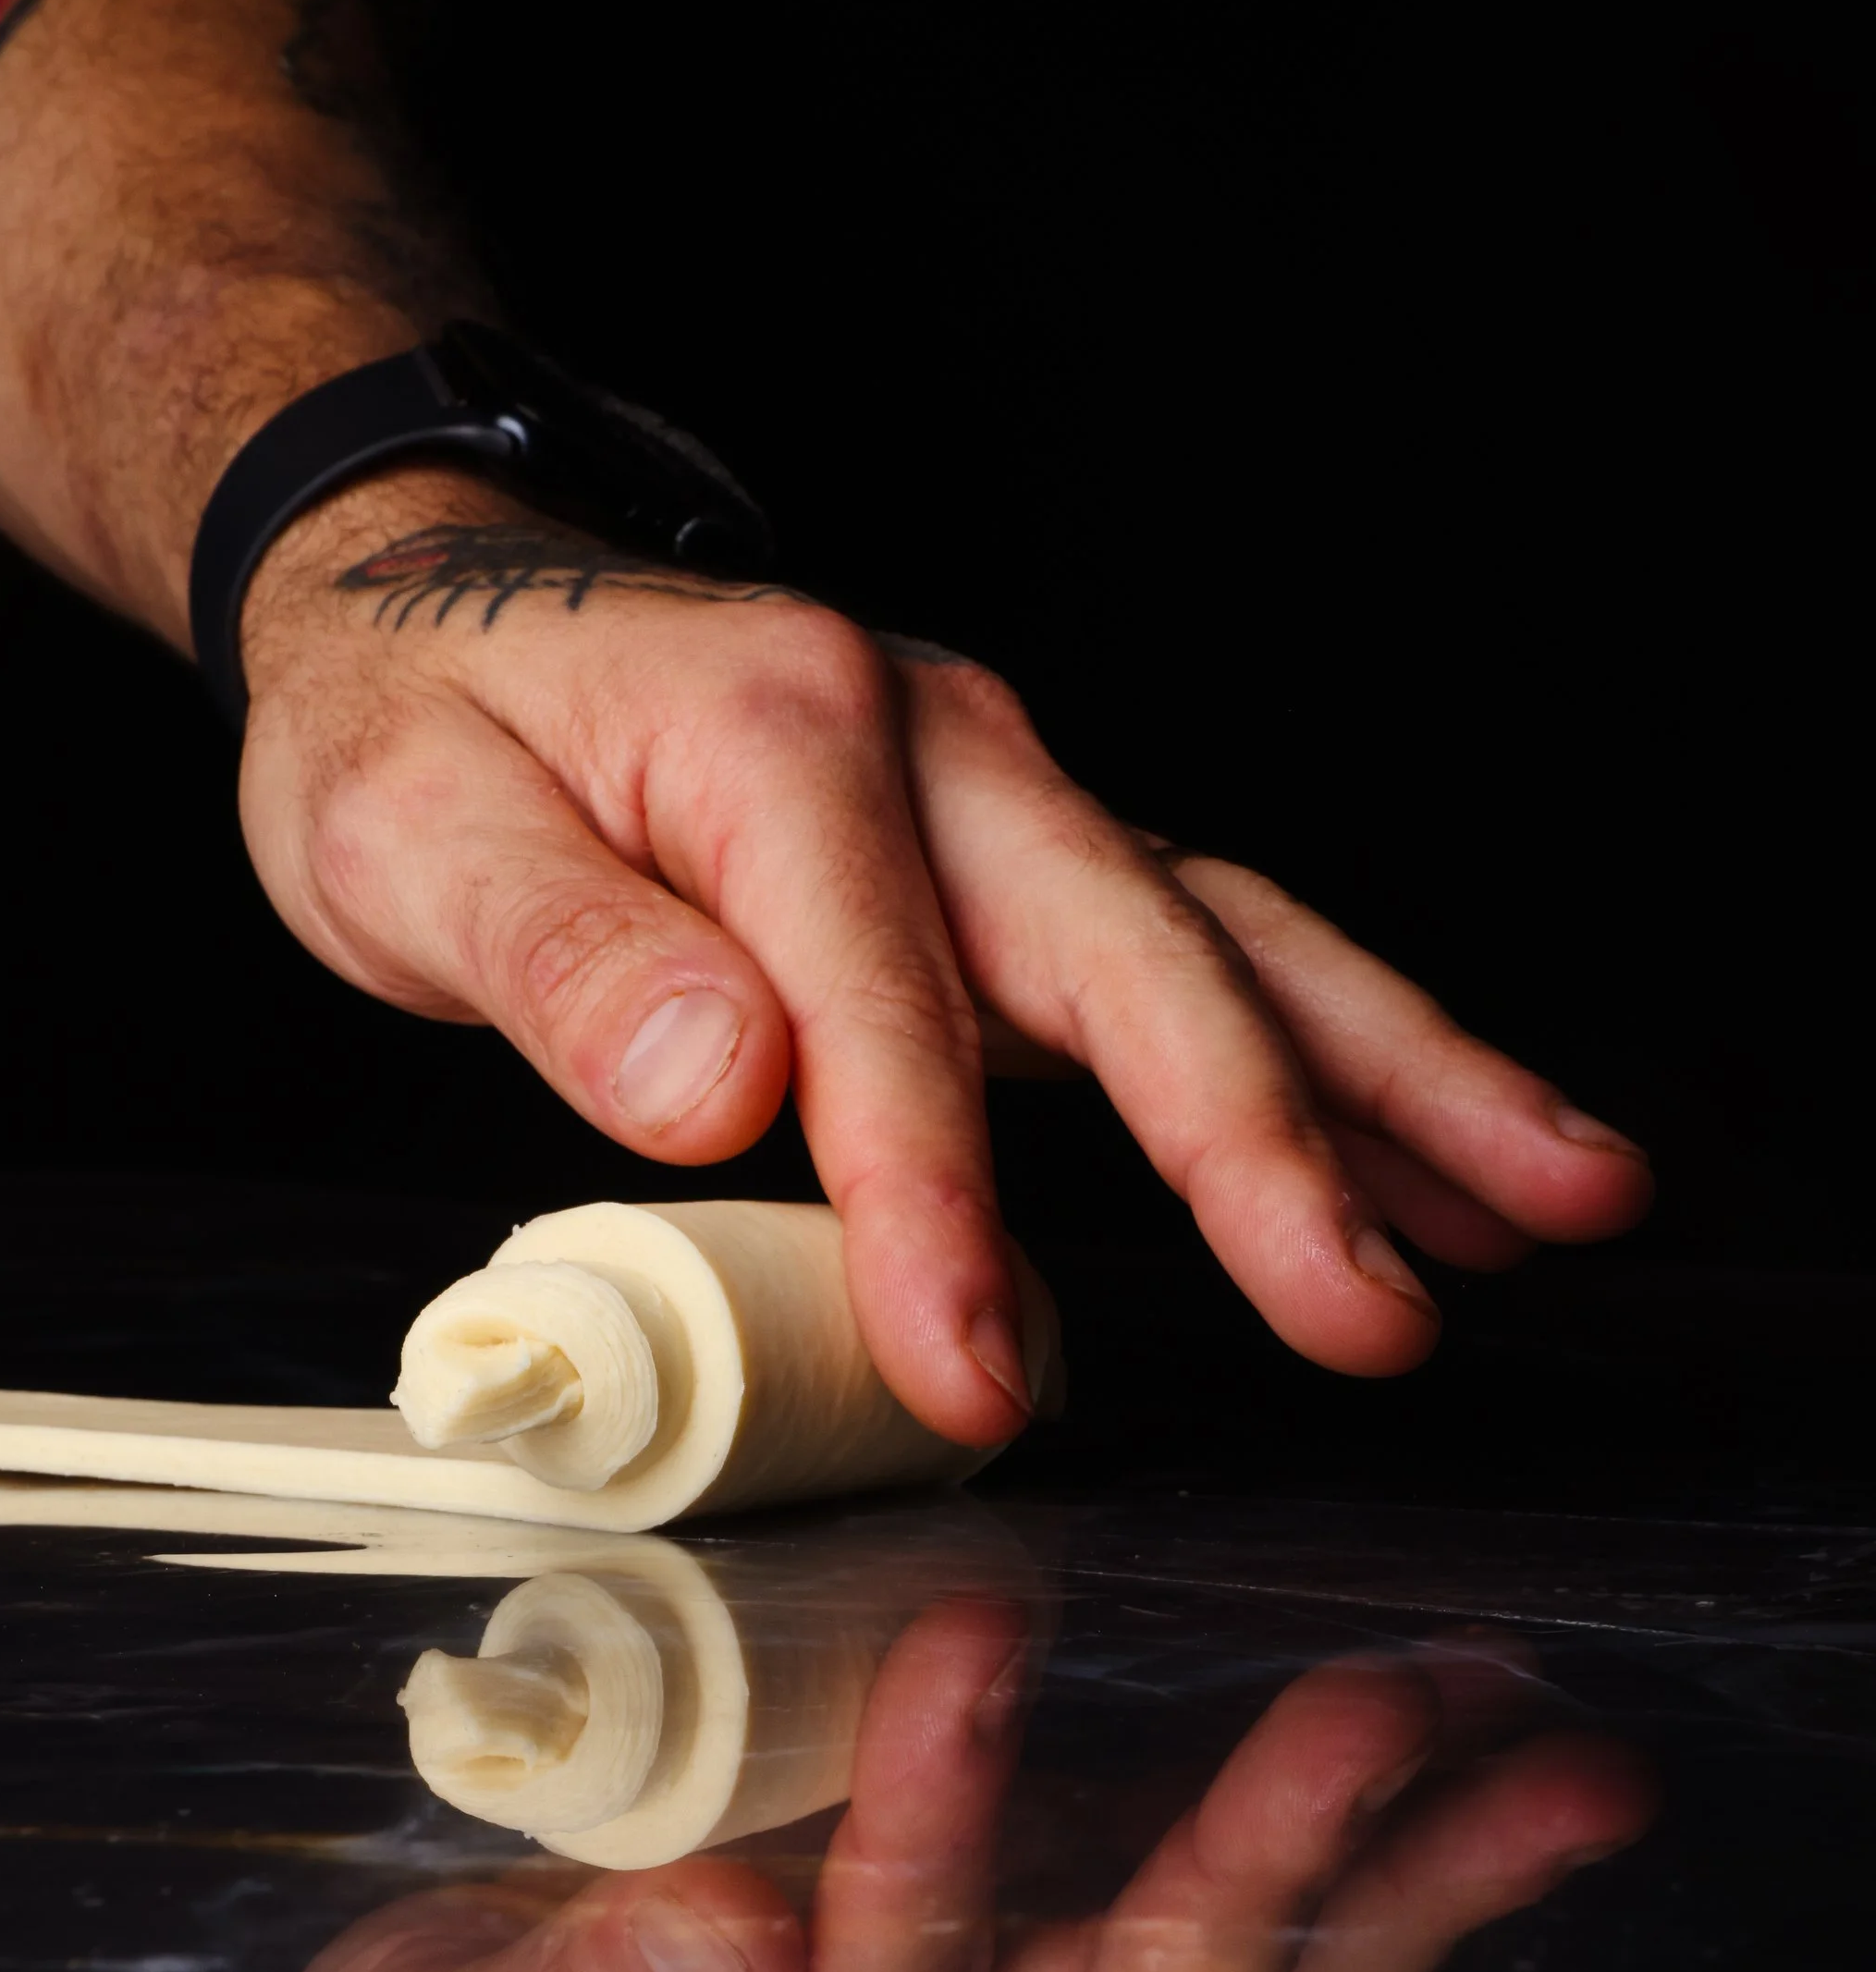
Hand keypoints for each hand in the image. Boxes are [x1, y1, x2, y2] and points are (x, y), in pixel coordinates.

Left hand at [235, 484, 1652, 1446]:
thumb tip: (720, 1084)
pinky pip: (1207, 966)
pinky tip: (1441, 1180)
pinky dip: (1339, 1068)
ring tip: (1563, 1202)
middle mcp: (938, 749)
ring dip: (1401, 1084)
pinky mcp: (1021, 871)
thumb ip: (561, 954)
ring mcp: (1002, 805)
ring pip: (1236, 947)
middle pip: (1139, 957)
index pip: (882, 1006)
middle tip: (1378, 1316)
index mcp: (782, 735)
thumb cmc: (415, 725)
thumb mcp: (409, 830)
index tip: (973, 1373)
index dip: (930, 1203)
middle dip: (1270, 1146)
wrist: (434, 598)